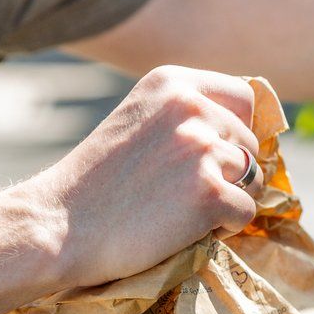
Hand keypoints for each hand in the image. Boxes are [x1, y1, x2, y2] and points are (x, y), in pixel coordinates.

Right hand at [20, 65, 261, 290]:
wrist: (58, 226)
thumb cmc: (94, 184)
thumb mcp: (136, 122)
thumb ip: (183, 117)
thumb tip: (247, 135)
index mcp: (173, 83)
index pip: (244, 98)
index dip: (234, 132)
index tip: (205, 157)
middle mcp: (192, 108)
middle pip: (249, 143)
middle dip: (228, 172)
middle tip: (180, 194)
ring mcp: (202, 150)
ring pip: (254, 178)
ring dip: (229, 200)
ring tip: (182, 212)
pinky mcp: (211, 194)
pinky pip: (246, 212)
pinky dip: (224, 229)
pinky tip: (185, 230)